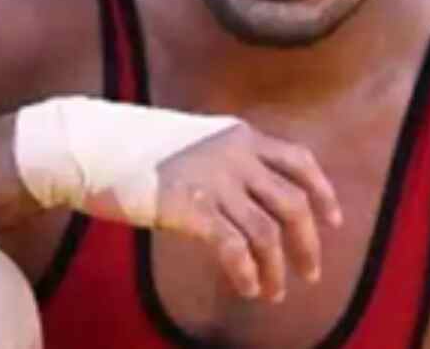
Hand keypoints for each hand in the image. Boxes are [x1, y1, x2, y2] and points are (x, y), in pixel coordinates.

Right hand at [154, 122, 343, 302]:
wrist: (95, 147)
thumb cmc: (140, 150)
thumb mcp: (198, 142)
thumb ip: (230, 161)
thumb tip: (259, 199)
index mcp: (241, 136)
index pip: (299, 161)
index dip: (323, 192)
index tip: (334, 221)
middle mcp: (235, 155)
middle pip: (292, 203)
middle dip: (307, 243)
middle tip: (310, 274)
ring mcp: (215, 181)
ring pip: (267, 233)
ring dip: (277, 269)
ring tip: (274, 293)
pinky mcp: (192, 207)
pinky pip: (234, 247)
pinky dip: (247, 273)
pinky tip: (248, 288)